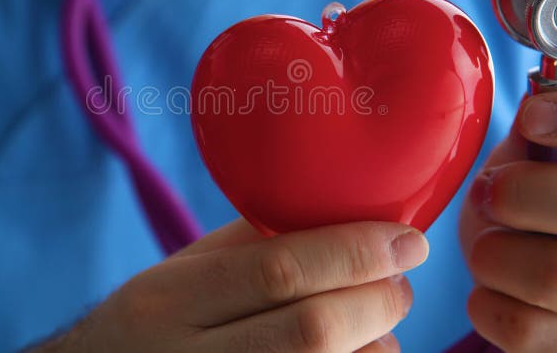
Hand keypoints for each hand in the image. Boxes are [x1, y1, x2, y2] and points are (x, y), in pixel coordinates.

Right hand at [34, 218, 427, 351]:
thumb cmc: (151, 326)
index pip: (278, 271)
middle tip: (399, 278)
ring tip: (375, 320)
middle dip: (378, 298)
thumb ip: (248, 246)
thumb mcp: (178, 274)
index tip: (405, 239)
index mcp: (168, 304)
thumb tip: (338, 216)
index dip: (353, 251)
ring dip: (378, 344)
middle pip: (315, 332)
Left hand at [460, 86, 556, 351]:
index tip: (533, 119)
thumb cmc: (544, 213)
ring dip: (496, 252)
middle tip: (490, 192)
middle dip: (520, 191)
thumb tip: (536, 106)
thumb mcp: (550, 163)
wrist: (552, 300)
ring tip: (489, 247)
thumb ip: (546, 136)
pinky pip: (528, 328)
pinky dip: (488, 303)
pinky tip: (494, 290)